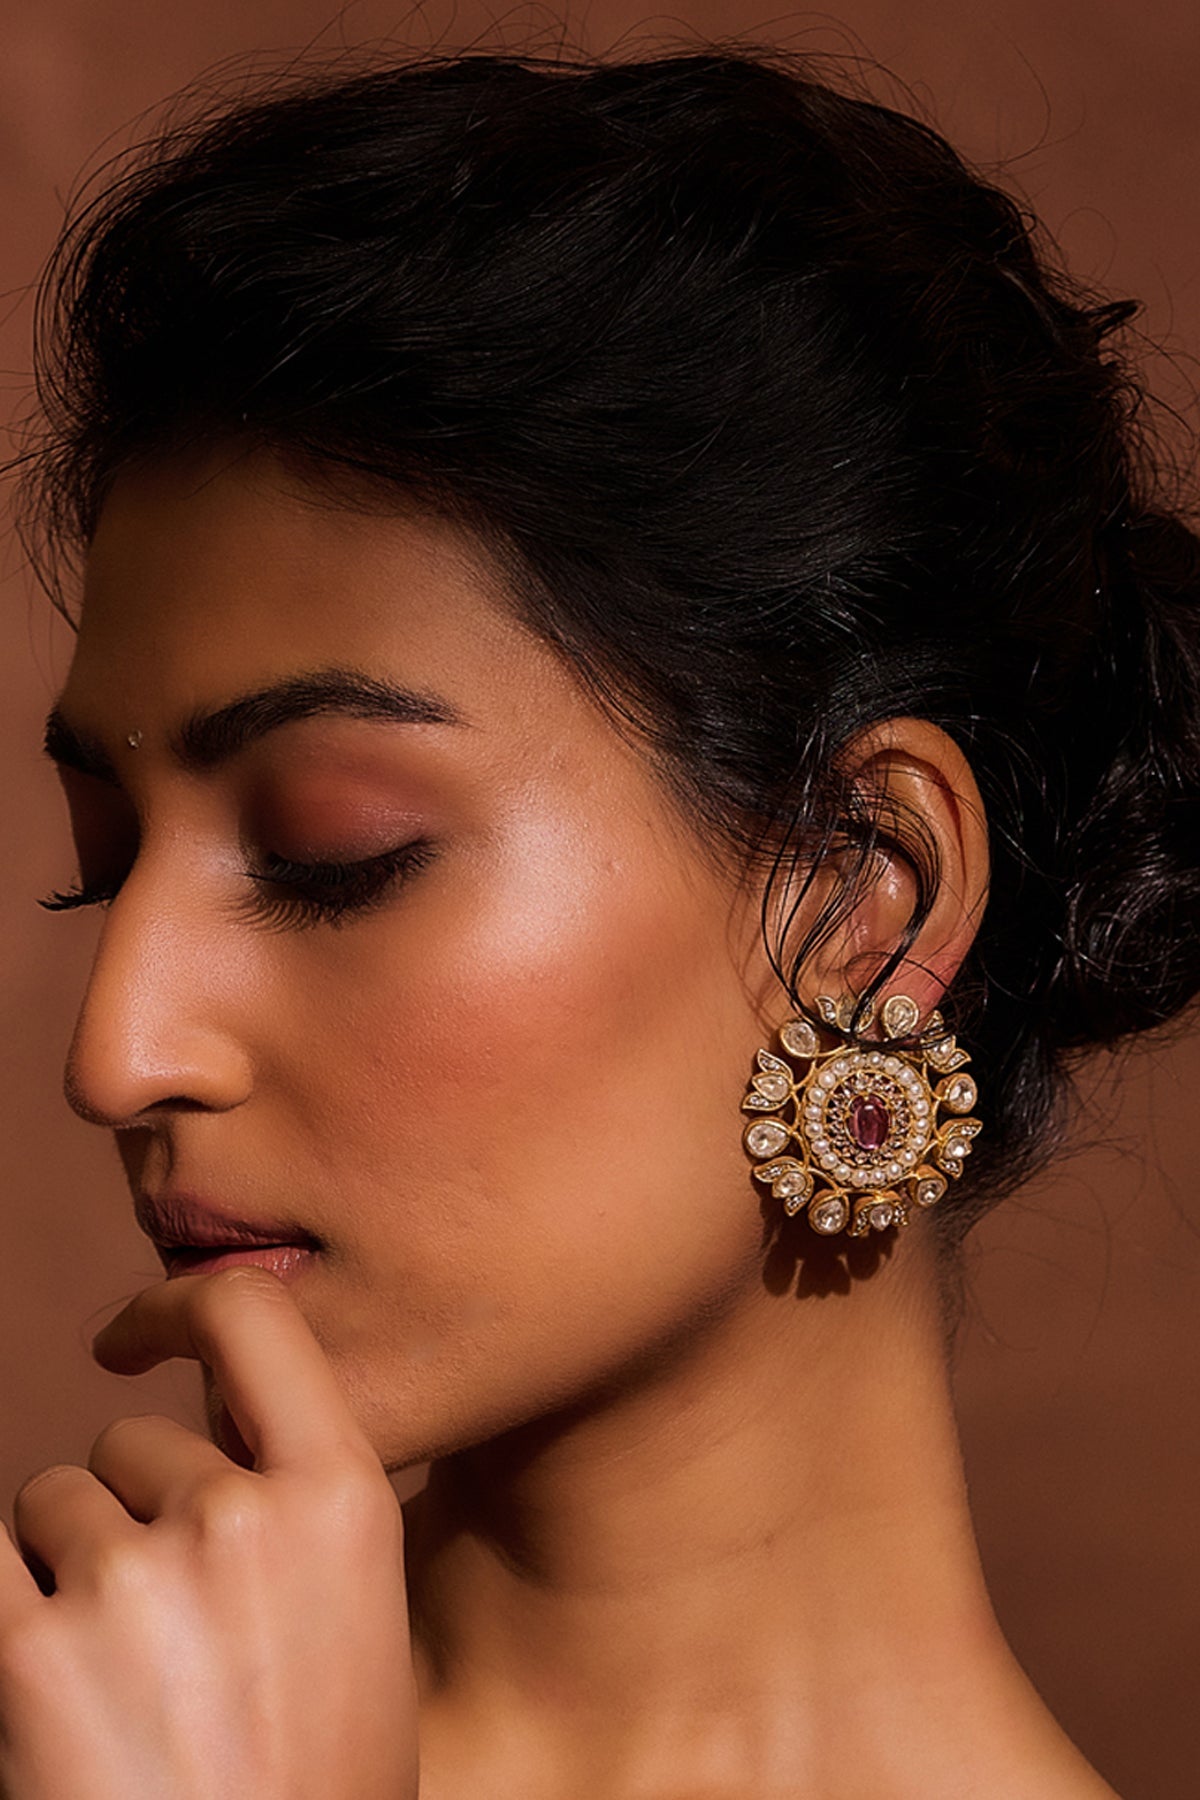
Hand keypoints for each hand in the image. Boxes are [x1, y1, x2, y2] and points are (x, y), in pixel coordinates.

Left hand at [0, 1268, 418, 1799]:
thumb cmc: (314, 1788)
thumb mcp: (360, 1627)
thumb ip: (300, 1512)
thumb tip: (206, 1434)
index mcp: (344, 1501)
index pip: (256, 1320)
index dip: (182, 1305)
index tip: (137, 1330)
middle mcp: (240, 1517)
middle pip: (131, 1443)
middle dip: (128, 1513)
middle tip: (161, 1641)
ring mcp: (131, 1580)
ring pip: (51, 1502)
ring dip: (59, 1569)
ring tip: (110, 1688)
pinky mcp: (26, 1653)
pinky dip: (5, 1604)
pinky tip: (42, 1687)